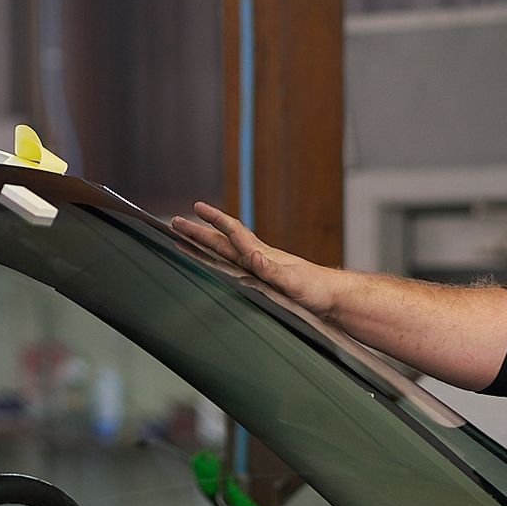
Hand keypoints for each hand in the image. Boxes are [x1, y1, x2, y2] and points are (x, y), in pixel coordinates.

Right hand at [169, 202, 336, 314]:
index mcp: (261, 256)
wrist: (332, 298)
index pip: (233, 233)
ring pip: (224, 252)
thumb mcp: (293, 281)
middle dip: (197, 231)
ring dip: (203, 244)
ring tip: (184, 238)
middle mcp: (256, 259)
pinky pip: (232, 266)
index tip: (197, 208)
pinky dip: (217, 261)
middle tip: (174, 221)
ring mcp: (258, 268)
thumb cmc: (316, 290)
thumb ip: (272, 270)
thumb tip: (253, 255)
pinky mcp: (261, 279)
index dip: (215, 220)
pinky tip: (211, 260)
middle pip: (221, 241)